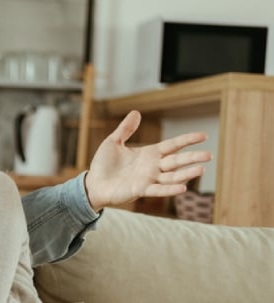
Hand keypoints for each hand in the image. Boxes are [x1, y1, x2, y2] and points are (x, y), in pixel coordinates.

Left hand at [85, 110, 212, 211]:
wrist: (93, 183)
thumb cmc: (103, 164)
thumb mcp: (113, 142)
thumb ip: (125, 129)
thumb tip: (136, 112)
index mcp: (149, 153)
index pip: (173, 145)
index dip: (187, 140)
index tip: (203, 136)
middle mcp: (153, 166)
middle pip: (177, 161)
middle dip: (193, 158)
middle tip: (209, 155)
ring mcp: (149, 179)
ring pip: (172, 176)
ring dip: (186, 174)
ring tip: (201, 169)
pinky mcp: (141, 190)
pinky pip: (159, 189)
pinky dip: (170, 189)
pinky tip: (183, 187)